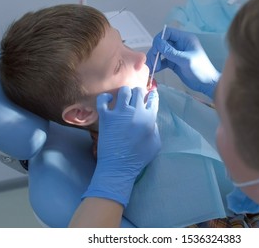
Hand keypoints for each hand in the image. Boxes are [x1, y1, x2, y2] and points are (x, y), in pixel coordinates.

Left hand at [82, 86, 160, 206]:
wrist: (118, 166)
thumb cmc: (138, 158)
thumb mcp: (156, 144)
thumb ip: (155, 128)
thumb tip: (150, 119)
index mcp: (149, 118)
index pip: (153, 100)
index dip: (152, 96)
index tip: (150, 96)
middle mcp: (135, 112)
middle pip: (138, 91)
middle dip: (139, 93)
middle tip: (136, 98)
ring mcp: (119, 113)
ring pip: (123, 91)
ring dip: (125, 93)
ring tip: (124, 98)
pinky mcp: (106, 117)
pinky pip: (103, 99)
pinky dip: (105, 97)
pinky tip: (108, 100)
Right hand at [146, 27, 219, 98]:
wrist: (206, 83)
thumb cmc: (200, 70)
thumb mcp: (185, 60)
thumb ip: (171, 52)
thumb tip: (157, 43)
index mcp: (185, 39)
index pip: (168, 33)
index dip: (159, 39)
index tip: (155, 50)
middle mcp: (179, 44)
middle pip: (162, 43)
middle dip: (155, 51)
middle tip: (152, 61)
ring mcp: (176, 54)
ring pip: (161, 52)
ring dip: (155, 58)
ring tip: (153, 68)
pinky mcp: (174, 63)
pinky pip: (163, 61)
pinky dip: (158, 65)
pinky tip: (155, 70)